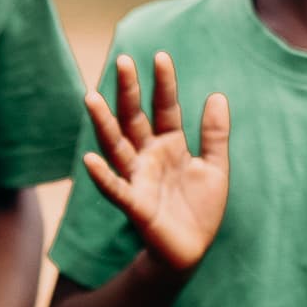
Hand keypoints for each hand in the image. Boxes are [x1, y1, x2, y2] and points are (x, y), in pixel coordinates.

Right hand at [80, 54, 230, 273]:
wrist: (192, 251)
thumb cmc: (201, 209)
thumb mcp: (216, 167)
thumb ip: (215, 134)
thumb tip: (216, 95)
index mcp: (170, 145)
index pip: (165, 107)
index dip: (164, 84)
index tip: (161, 56)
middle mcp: (149, 156)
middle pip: (135, 118)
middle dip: (128, 91)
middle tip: (123, 60)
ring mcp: (138, 179)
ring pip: (117, 146)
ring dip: (104, 124)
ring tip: (91, 98)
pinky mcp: (135, 206)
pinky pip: (116, 189)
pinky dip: (103, 176)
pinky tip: (90, 161)